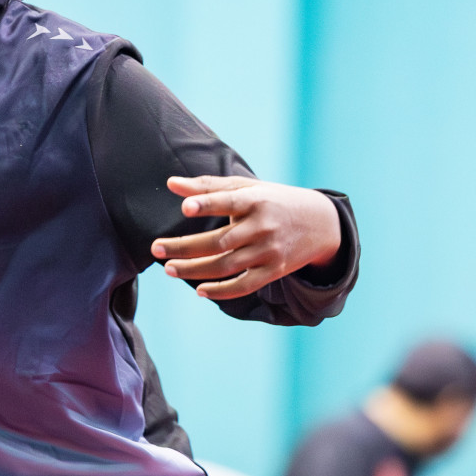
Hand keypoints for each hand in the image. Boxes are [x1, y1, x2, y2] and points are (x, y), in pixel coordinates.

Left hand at [149, 175, 339, 300]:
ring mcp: (270, 251)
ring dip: (195, 270)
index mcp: (256, 200)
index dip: (207, 204)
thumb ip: (207, 187)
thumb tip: (170, 184)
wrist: (320, 222)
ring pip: (227, 266)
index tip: (185, 207)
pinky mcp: (275, 270)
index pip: (229, 202)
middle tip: (156, 249)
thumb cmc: (272, 200)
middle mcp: (264, 226)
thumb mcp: (246, 187)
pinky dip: (222, 291)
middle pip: (219, 241)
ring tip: (169, 269)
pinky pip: (245, 285)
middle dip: (185, 247)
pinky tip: (200, 290)